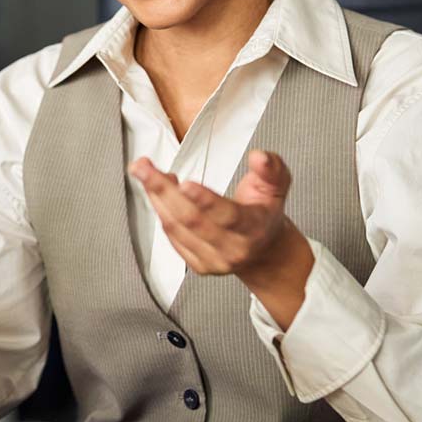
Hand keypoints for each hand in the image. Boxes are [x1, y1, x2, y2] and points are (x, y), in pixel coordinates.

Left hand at [128, 151, 312, 287]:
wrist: (263, 251)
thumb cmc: (265, 213)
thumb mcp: (277, 185)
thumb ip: (271, 169)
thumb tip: (259, 157)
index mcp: (253, 228)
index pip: (227, 216)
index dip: (205, 200)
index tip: (185, 183)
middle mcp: (232, 249)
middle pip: (192, 220)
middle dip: (163, 191)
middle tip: (143, 167)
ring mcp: (213, 260)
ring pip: (176, 227)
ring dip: (156, 197)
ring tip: (146, 172)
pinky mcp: (197, 265)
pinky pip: (172, 236)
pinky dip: (160, 210)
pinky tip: (157, 191)